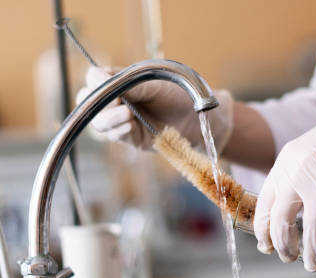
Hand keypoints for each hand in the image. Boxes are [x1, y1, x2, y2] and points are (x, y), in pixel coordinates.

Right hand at [76, 67, 232, 149]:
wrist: (203, 118)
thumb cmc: (182, 94)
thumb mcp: (155, 82)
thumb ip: (128, 83)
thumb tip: (97, 78)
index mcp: (122, 80)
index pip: (93, 78)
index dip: (96, 83)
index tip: (109, 86)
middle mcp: (118, 100)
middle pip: (87, 102)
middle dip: (97, 104)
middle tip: (118, 104)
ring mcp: (123, 120)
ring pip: (98, 122)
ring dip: (108, 119)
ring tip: (128, 115)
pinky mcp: (133, 138)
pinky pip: (115, 136)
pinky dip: (119, 130)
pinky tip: (130, 124)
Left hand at [253, 71, 315, 270]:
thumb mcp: (307, 153)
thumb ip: (295, 177)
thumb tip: (289, 212)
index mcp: (284, 164)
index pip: (265, 205)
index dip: (263, 231)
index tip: (268, 246)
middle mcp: (298, 173)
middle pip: (282, 221)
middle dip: (284, 247)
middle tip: (290, 259)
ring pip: (311, 229)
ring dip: (311, 253)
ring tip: (313, 265)